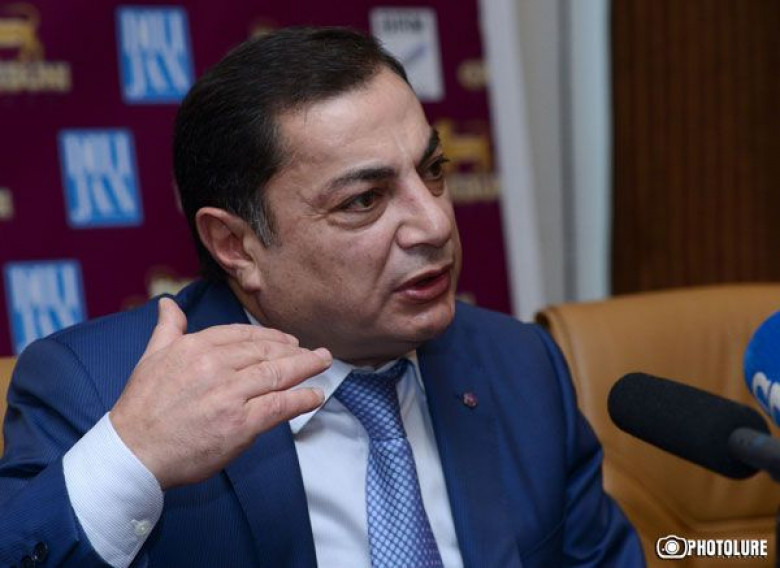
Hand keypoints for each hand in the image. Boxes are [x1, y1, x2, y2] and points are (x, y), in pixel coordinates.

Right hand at [110, 297, 330, 488]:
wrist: (133, 452)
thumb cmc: (141, 408)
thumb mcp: (151, 358)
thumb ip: (168, 330)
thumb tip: (168, 303)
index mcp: (196, 347)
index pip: (244, 335)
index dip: (271, 336)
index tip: (287, 340)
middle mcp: (216, 366)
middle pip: (266, 351)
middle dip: (295, 350)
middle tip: (315, 352)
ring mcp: (230, 394)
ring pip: (278, 373)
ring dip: (306, 367)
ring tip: (323, 364)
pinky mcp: (241, 423)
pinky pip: (280, 405)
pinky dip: (302, 399)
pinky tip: (316, 395)